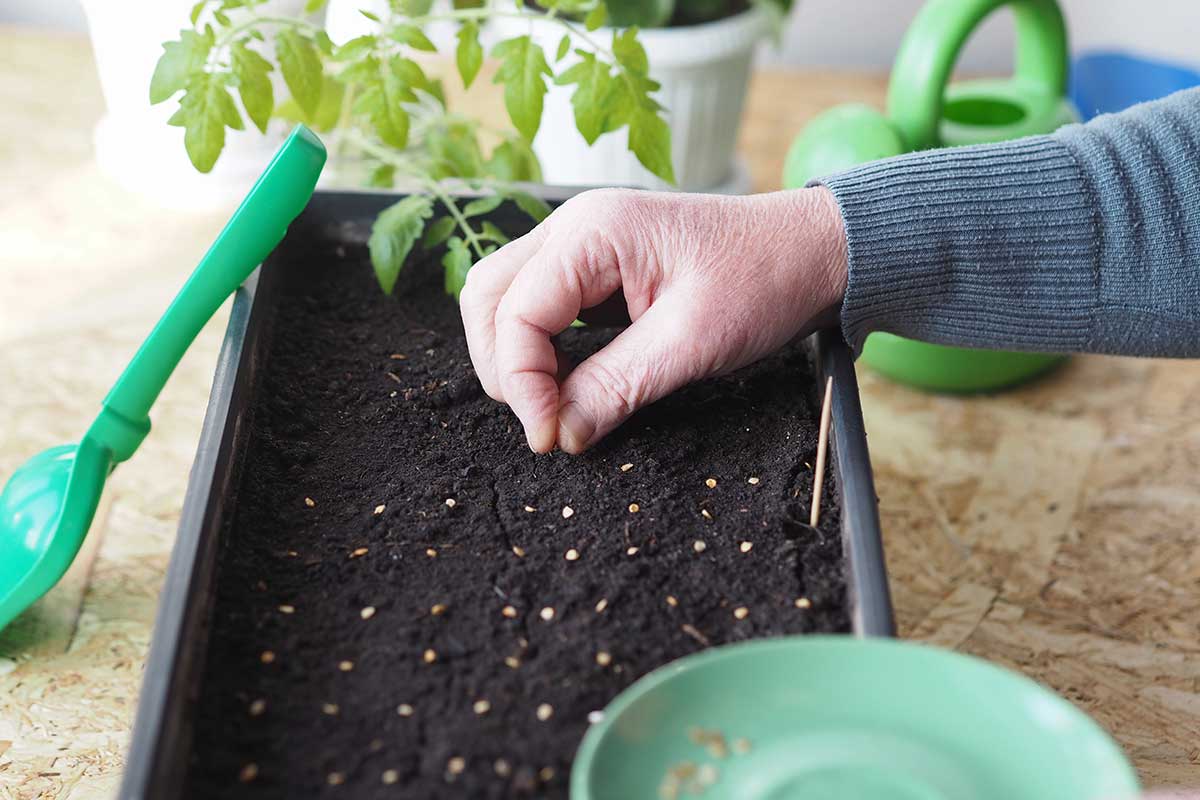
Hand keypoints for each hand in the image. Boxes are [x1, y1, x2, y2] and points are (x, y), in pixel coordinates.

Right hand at [459, 186, 848, 453]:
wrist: (815, 252)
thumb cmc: (766, 279)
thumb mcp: (692, 342)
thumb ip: (616, 386)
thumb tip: (560, 434)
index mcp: (593, 232)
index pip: (515, 312)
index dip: (521, 383)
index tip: (549, 437)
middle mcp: (575, 228)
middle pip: (489, 297)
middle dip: (503, 367)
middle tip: (542, 424)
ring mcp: (583, 245)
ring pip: (505, 299)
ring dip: (514, 357)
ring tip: (550, 407)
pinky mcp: (597, 268)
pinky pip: (541, 306)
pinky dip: (539, 348)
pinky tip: (566, 383)